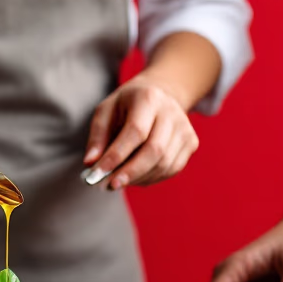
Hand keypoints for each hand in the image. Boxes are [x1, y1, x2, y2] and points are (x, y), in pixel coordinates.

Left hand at [83, 79, 199, 189]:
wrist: (159, 95)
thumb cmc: (126, 106)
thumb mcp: (106, 111)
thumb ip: (98, 136)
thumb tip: (91, 163)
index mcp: (149, 98)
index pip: (135, 132)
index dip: (117, 155)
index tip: (98, 174)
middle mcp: (172, 112)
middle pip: (154, 150)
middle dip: (130, 172)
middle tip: (109, 186)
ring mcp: (185, 128)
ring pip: (164, 164)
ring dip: (138, 178)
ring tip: (118, 180)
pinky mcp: (191, 143)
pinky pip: (171, 169)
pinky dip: (151, 178)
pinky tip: (136, 176)